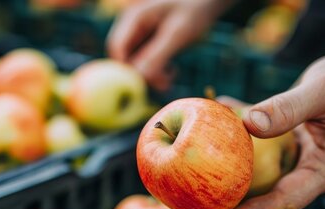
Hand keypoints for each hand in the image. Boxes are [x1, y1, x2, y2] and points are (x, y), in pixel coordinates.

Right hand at [107, 0, 234, 90]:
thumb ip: (158, 54)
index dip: (124, 67)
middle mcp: (132, 26)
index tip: (142, 84)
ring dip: (150, 75)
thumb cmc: (194, 10)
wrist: (207, 2)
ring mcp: (140, 35)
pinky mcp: (149, 43)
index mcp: (134, 17)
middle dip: (141, 74)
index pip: (116, 46)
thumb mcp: (178, 33)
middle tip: (164, 84)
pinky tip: (172, 71)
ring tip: (171, 78)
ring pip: (135, 63)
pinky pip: (145, 63)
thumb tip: (140, 76)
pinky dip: (156, 71)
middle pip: (124, 57)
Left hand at [198, 38, 324, 208]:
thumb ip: (290, 106)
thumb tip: (249, 125)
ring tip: (184, 194)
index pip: (286, 200)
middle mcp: (311, 174)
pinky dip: (231, 149)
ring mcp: (298, 164)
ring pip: (256, 181)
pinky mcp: (287, 150)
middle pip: (266, 200)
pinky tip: (202, 138)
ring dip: (223, 185)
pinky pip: (255, 155)